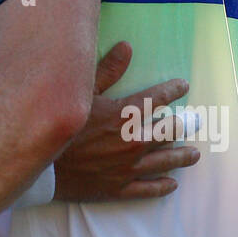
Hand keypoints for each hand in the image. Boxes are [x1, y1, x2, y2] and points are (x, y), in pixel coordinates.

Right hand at [53, 42, 199, 201]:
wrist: (41, 166)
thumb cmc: (60, 126)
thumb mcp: (81, 94)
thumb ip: (108, 70)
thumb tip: (127, 47)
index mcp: (123, 116)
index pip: (156, 99)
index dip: (172, 90)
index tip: (183, 85)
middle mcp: (132, 142)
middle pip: (168, 132)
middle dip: (184, 125)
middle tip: (196, 122)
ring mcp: (127, 168)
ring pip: (164, 162)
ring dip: (181, 157)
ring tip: (193, 154)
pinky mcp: (119, 188)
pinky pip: (148, 189)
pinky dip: (162, 186)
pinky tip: (172, 184)